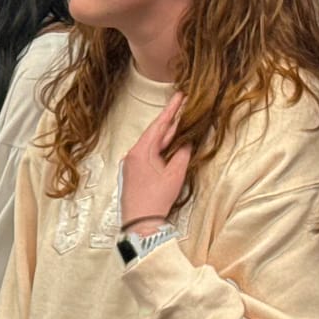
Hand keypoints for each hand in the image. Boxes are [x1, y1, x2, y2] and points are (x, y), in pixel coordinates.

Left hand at [120, 91, 189, 234]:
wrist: (139, 222)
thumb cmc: (156, 199)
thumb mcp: (175, 174)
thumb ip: (182, 154)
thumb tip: (187, 142)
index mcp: (140, 151)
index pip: (158, 125)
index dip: (171, 110)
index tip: (179, 96)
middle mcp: (133, 154)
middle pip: (155, 133)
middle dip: (170, 120)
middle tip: (184, 105)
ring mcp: (131, 163)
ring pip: (152, 144)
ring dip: (167, 134)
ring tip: (181, 121)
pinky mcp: (133, 172)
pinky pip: (149, 153)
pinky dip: (161, 147)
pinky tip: (171, 143)